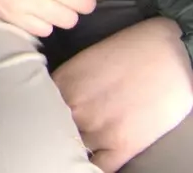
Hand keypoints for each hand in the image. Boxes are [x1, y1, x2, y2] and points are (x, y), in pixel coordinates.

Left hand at [52, 16, 192, 171]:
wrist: (172, 55)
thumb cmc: (132, 49)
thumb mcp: (87, 60)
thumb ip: (67, 81)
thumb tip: (57, 97)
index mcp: (62, 82)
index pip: (37, 105)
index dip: (41, 113)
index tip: (43, 116)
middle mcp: (73, 106)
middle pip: (51, 129)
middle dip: (54, 131)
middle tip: (61, 132)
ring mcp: (97, 128)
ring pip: (72, 149)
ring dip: (73, 148)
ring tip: (76, 146)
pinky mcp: (122, 145)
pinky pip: (99, 167)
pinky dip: (92, 167)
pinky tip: (91, 161)